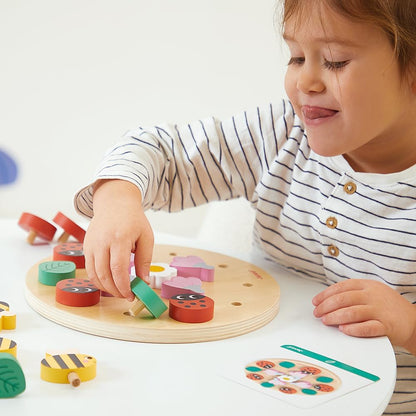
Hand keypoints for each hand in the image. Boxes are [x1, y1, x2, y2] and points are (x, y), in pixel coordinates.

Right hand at [83, 180, 153, 300]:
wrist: (115, 203)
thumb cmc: (133, 219)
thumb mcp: (146, 237)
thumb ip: (145, 260)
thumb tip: (144, 281)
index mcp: (119, 238)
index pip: (118, 268)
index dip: (123, 285)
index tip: (131, 295)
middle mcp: (102, 241)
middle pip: (104, 274)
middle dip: (115, 290)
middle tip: (126, 296)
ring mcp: (91, 244)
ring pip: (94, 274)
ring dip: (106, 288)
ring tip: (119, 291)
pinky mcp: (86, 247)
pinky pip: (89, 269)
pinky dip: (98, 280)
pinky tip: (110, 283)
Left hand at [312, 279, 415, 353]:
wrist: (414, 321)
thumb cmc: (388, 307)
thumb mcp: (372, 293)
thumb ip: (353, 294)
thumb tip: (328, 300)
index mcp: (368, 285)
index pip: (341, 287)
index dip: (326, 294)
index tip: (316, 302)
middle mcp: (373, 296)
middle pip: (344, 299)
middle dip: (326, 306)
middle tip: (317, 313)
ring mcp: (380, 310)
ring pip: (352, 312)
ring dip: (335, 317)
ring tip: (326, 321)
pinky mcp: (387, 326)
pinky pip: (367, 327)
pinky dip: (353, 329)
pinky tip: (344, 329)